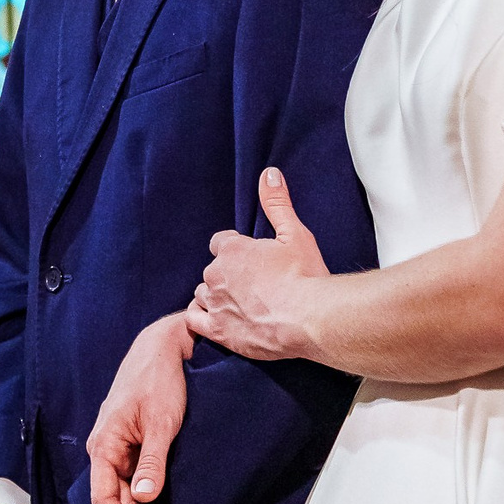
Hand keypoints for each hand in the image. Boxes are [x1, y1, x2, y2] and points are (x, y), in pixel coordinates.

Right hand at [88, 313, 195, 503]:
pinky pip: (136, 481)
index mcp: (104, 444)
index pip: (104, 497)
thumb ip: (152, 461)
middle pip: (118, 501)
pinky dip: (149, 501)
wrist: (162, 349)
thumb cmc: (158, 379)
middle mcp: (106, 451)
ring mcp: (119, 450)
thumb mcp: (162, 422)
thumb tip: (145, 499)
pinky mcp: (133, 447)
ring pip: (128, 494)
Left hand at [182, 169, 331, 362]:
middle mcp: (216, 274)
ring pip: (203, 294)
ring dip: (216, 295)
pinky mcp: (217, 331)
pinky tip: (215, 318)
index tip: (252, 259)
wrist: (310, 320)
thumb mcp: (295, 234)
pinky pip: (194, 319)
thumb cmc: (305, 276)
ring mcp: (214, 303)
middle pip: (213, 269)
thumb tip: (269, 173)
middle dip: (228, 274)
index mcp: (231, 249)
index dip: (236, 250)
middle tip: (253, 284)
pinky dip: (201, 317)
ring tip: (240, 303)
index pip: (221, 243)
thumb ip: (277, 203)